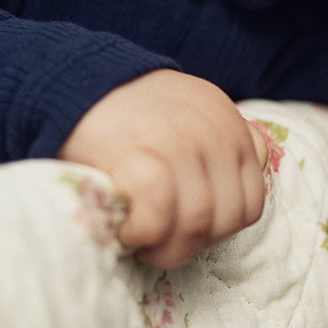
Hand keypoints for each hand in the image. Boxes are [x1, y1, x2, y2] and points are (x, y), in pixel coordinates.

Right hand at [61, 71, 269, 267]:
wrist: (75, 79)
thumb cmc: (130, 110)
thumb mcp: (194, 110)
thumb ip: (224, 143)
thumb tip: (245, 183)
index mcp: (229, 124)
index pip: (252, 203)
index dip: (220, 229)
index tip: (187, 232)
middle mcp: (213, 133)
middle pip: (225, 220)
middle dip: (192, 244)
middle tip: (160, 244)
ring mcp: (179, 144)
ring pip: (196, 224)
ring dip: (166, 248)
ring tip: (142, 243)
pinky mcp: (139, 158)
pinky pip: (158, 219)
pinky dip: (141, 235)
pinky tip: (125, 230)